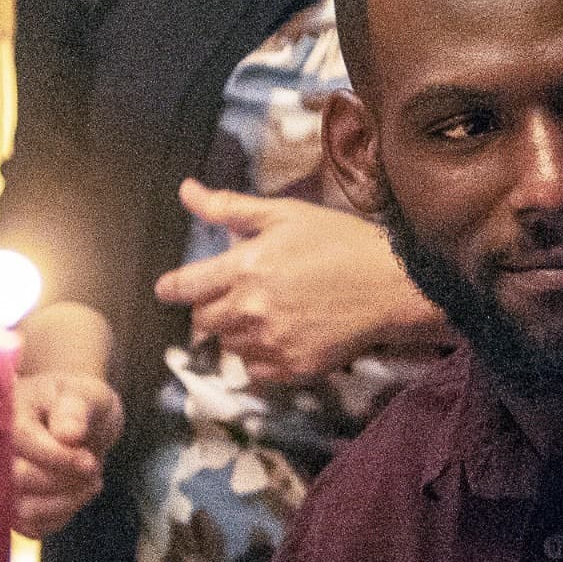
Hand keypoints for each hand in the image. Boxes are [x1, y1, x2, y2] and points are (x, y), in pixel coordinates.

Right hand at [9, 368, 124, 537]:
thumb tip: (68, 434)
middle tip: (93, 467)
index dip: (59, 457)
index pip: (20, 441)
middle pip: (18, 478)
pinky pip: (32, 528)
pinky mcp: (10, 509)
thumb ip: (76, 410)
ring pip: (23, 511)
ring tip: (89, 480)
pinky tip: (75, 494)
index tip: (90, 461)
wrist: (76, 421)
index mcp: (3, 415)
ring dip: (66, 501)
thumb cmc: (78, 404)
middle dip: (65, 478)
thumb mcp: (86, 395)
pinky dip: (61, 516)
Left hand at [150, 181, 438, 386]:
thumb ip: (229, 207)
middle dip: (210, 307)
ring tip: (268, 312)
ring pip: (228, 346)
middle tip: (238, 294)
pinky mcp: (293, 368)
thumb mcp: (285, 215)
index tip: (169, 289)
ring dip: (236, 331)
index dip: (172, 288)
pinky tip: (283, 334)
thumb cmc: (341, 243)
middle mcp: (252, 309)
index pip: (184, 287)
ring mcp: (272, 342)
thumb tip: (186, 190)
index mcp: (245, 267)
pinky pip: (255, 371)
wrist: (392, 285)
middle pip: (202, 321)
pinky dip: (260, 356)